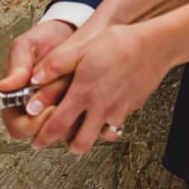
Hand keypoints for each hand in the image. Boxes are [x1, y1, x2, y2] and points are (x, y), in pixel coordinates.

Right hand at [0, 19, 75, 141]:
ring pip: (62, 134)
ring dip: (71, 119)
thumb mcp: (27, 45)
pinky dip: (85, 114)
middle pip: (41, 136)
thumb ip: (16, 66)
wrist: (71, 32)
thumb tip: (4, 86)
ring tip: (76, 95)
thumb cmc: (45, 40)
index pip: (18, 128)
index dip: (31, 124)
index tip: (45, 109)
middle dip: (54, 123)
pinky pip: (81, 124)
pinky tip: (88, 96)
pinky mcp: (75, 110)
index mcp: (16, 100)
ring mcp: (56, 112)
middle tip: (64, 104)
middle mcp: (36, 111)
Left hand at [30, 23, 170, 153]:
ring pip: (99, 137)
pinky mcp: (131, 109)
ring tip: (81, 124)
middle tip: (59, 138)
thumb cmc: (119, 43)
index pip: (57, 126)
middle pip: (80, 144)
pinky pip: (115, 125)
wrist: (154, 46)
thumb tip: (34, 79)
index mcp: (83, 93)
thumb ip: (55, 65)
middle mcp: (100, 107)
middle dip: (67, 145)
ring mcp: (118, 111)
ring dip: (88, 135)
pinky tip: (103, 110)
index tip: (37, 140)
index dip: (43, 137)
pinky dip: (106, 124)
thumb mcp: (81, 48)